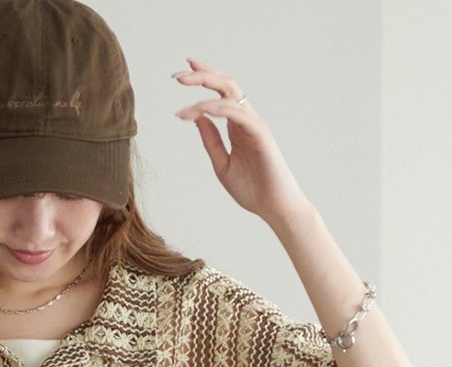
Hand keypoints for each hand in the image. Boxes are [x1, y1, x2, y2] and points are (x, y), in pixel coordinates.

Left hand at [173, 58, 309, 227]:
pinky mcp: (260, 133)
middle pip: (225, 84)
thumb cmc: (253, 189)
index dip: (204, 78)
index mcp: (237, 125)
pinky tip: (198, 111)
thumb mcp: (222, 164)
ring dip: (204, 89)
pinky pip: (236, 112)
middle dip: (201, 75)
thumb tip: (197, 118)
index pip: (220, 93)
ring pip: (229, 93)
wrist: (274, 208)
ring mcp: (254, 124)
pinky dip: (216, 108)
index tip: (182, 73)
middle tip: (177, 76)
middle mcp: (246, 119)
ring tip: (181, 92)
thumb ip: (211, 141)